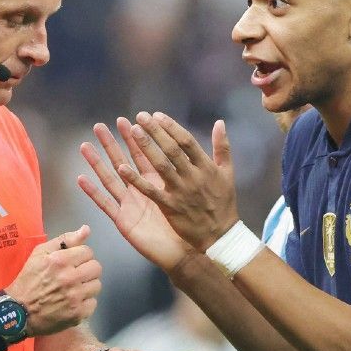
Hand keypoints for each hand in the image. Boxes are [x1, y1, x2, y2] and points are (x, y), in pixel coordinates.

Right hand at [7, 227, 101, 336]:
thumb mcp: (40, 253)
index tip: (72, 263)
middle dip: (86, 270)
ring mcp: (75, 297)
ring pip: (97, 285)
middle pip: (96, 268)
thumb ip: (65, 240)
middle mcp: (69, 278)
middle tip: (75, 276)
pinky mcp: (77, 313)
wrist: (18, 311)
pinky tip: (73, 302)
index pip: (88, 252)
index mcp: (60, 261)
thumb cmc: (28, 280)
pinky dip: (85, 303)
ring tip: (74, 289)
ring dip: (87, 286)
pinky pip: (93, 303)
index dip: (80, 257)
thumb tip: (86, 229)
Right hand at [78, 120, 191, 270]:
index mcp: (156, 182)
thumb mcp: (190, 191)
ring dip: (97, 163)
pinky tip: (81, 179)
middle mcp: (140, 191)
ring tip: (85, 146)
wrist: (185, 252)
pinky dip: (93, 192)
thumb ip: (189, 169)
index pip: (143, 155)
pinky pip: (106, 205)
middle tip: (99, 126)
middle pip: (122, 162)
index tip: (128, 120)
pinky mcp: (124, 221)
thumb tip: (194, 148)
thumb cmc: (190, 223)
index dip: (135, 138)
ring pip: (110, 179)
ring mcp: (129, 205)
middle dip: (111, 144)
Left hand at [116, 112, 238, 251]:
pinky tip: (122, 169)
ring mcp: (181, 192)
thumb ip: (223, 147)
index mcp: (206, 167)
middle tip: (140, 117)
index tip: (157, 115)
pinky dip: (136, 180)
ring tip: (132, 131)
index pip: (187, 141)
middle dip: (155, 132)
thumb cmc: (224, 203)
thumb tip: (220, 122)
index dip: (171, 127)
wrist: (220, 235)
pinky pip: (151, 192)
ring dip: (146, 148)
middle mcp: (193, 176)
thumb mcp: (228, 173)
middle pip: (172, 150)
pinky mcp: (171, 208)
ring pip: (161, 166)